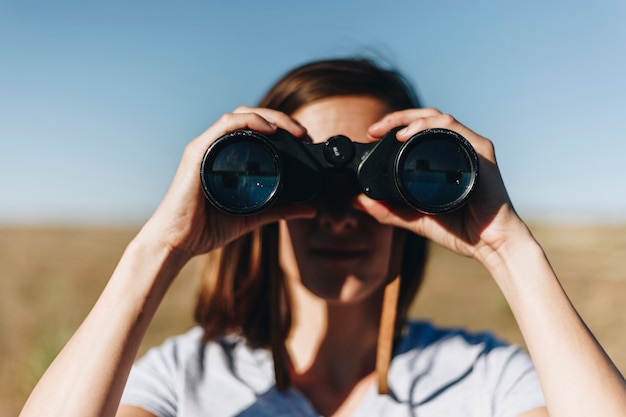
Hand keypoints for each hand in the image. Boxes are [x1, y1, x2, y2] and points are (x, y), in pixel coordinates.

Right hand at [140, 107, 315, 260]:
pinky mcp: (197, 153)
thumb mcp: (254, 216)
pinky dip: (248, 122)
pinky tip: (268, 130)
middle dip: (281, 119)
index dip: (282, 128)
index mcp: (226, 157)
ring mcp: (205, 147)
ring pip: (240, 115)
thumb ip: (280, 210)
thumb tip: (311, 209)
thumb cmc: (206, 228)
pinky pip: (225, 126)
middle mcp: (215, 147)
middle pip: (250, 117)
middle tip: (304, 133)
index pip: (256, 129)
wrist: (177, 242)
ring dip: (269, 117)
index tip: (304, 140)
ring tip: (292, 130)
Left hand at [356, 108, 527, 261]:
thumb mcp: (414, 219)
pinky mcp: (481, 152)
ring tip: (390, 132)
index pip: (417, 131)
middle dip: (396, 119)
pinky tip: (409, 135)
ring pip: (439, 118)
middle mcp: (458, 149)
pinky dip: (430, 126)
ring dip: (410, 119)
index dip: (393, 127)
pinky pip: (454, 129)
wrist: (491, 245)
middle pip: (426, 118)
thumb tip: (357, 201)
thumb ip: (387, 210)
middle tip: (374, 130)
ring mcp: (470, 148)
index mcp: (445, 159)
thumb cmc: (461, 231)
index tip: (371, 136)